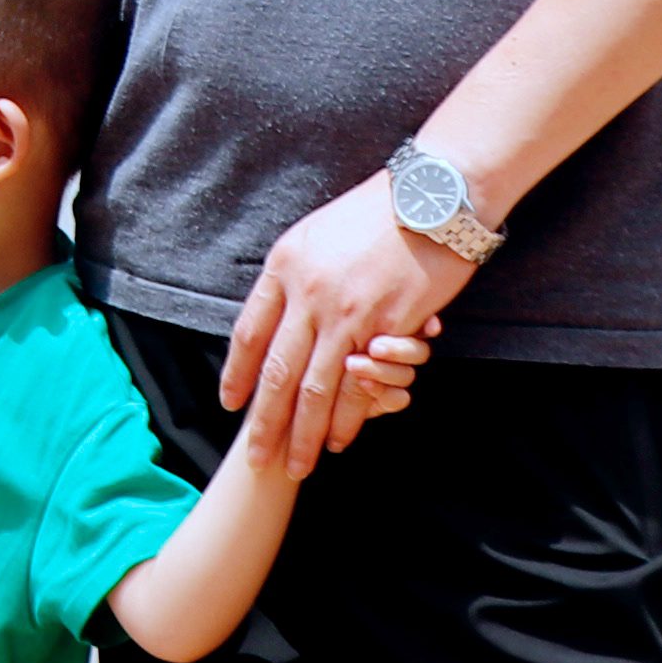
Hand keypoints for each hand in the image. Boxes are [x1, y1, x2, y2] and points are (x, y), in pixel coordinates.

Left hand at [224, 171, 464, 462]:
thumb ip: (292, 278)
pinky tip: (340, 439)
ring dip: (305, 433)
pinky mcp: (387, 325)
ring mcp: (347, 312)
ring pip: (317, 387)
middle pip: (277, 372)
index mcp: (283, 268)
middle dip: (265, 421)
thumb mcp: (314, 236)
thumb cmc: (374, 213)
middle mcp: (308, 294)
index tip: (229, 405)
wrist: (432, 197)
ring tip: (298, 464)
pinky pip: (361, 384)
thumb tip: (274, 315)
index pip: (249, 335)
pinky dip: (349, 417)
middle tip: (257, 459)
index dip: (237, 375)